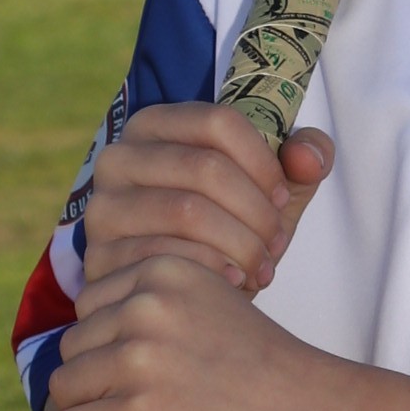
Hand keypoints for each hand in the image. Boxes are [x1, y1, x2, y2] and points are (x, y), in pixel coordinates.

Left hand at [46, 250, 328, 410]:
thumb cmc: (276, 375)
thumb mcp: (221, 307)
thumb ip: (174, 306)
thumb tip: (115, 334)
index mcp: (166, 272)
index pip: (91, 304)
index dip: (103, 344)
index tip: (125, 377)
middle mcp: (146, 306)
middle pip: (74, 346)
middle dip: (91, 381)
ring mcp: (138, 359)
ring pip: (64, 387)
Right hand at [79, 100, 334, 295]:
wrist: (181, 289)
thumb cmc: (230, 225)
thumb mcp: (269, 188)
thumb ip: (305, 159)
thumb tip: (308, 158)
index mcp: (156, 125)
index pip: (218, 122)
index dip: (263, 162)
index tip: (283, 198)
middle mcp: (118, 157)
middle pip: (206, 168)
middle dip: (256, 211)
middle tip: (277, 244)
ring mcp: (104, 207)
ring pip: (188, 212)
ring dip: (240, 244)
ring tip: (262, 266)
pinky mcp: (100, 257)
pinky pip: (165, 256)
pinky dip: (211, 271)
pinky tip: (234, 283)